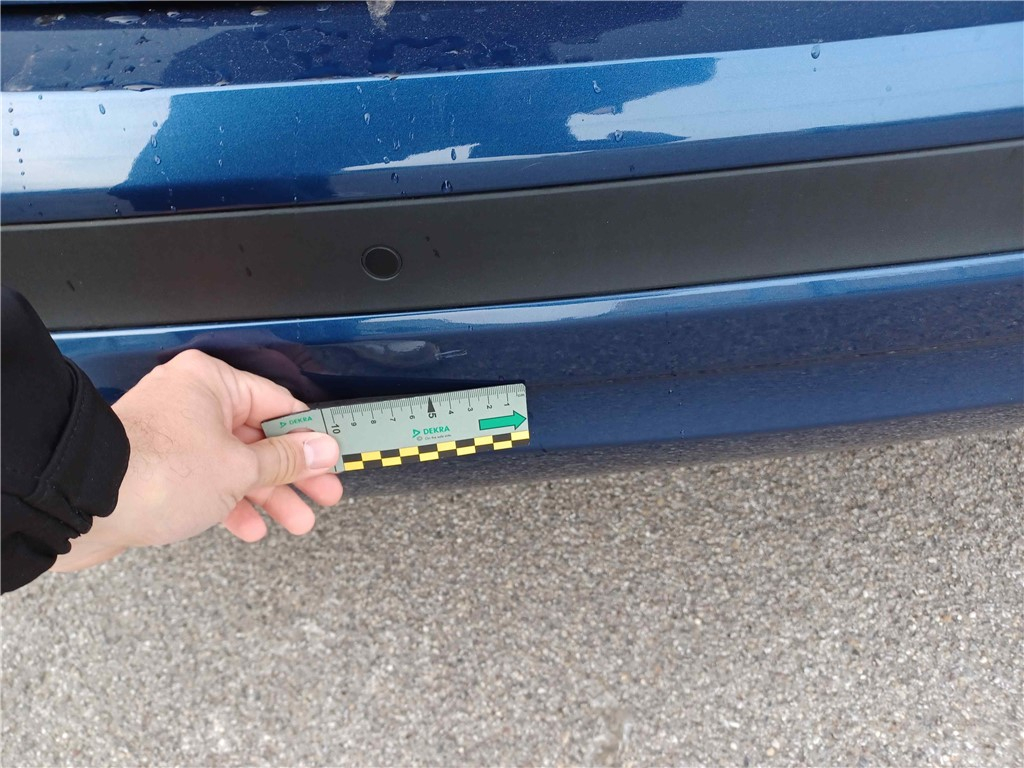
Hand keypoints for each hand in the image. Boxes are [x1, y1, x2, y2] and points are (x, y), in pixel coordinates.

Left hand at [53, 350, 342, 571]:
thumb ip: (286, 460)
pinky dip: (230, 502)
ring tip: (294, 522)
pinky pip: (206, 481)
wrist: (83, 505)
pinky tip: (249, 526)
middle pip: (258, 438)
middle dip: (291, 475)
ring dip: (266, 495)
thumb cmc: (154, 471)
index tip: (329, 462)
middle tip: (321, 497)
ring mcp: (172, 436)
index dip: (309, 438)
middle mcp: (191, 403)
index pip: (279, 405)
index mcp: (212, 383)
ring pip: (234, 464)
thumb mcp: (240, 468)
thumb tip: (322, 449)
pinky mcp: (156, 468)